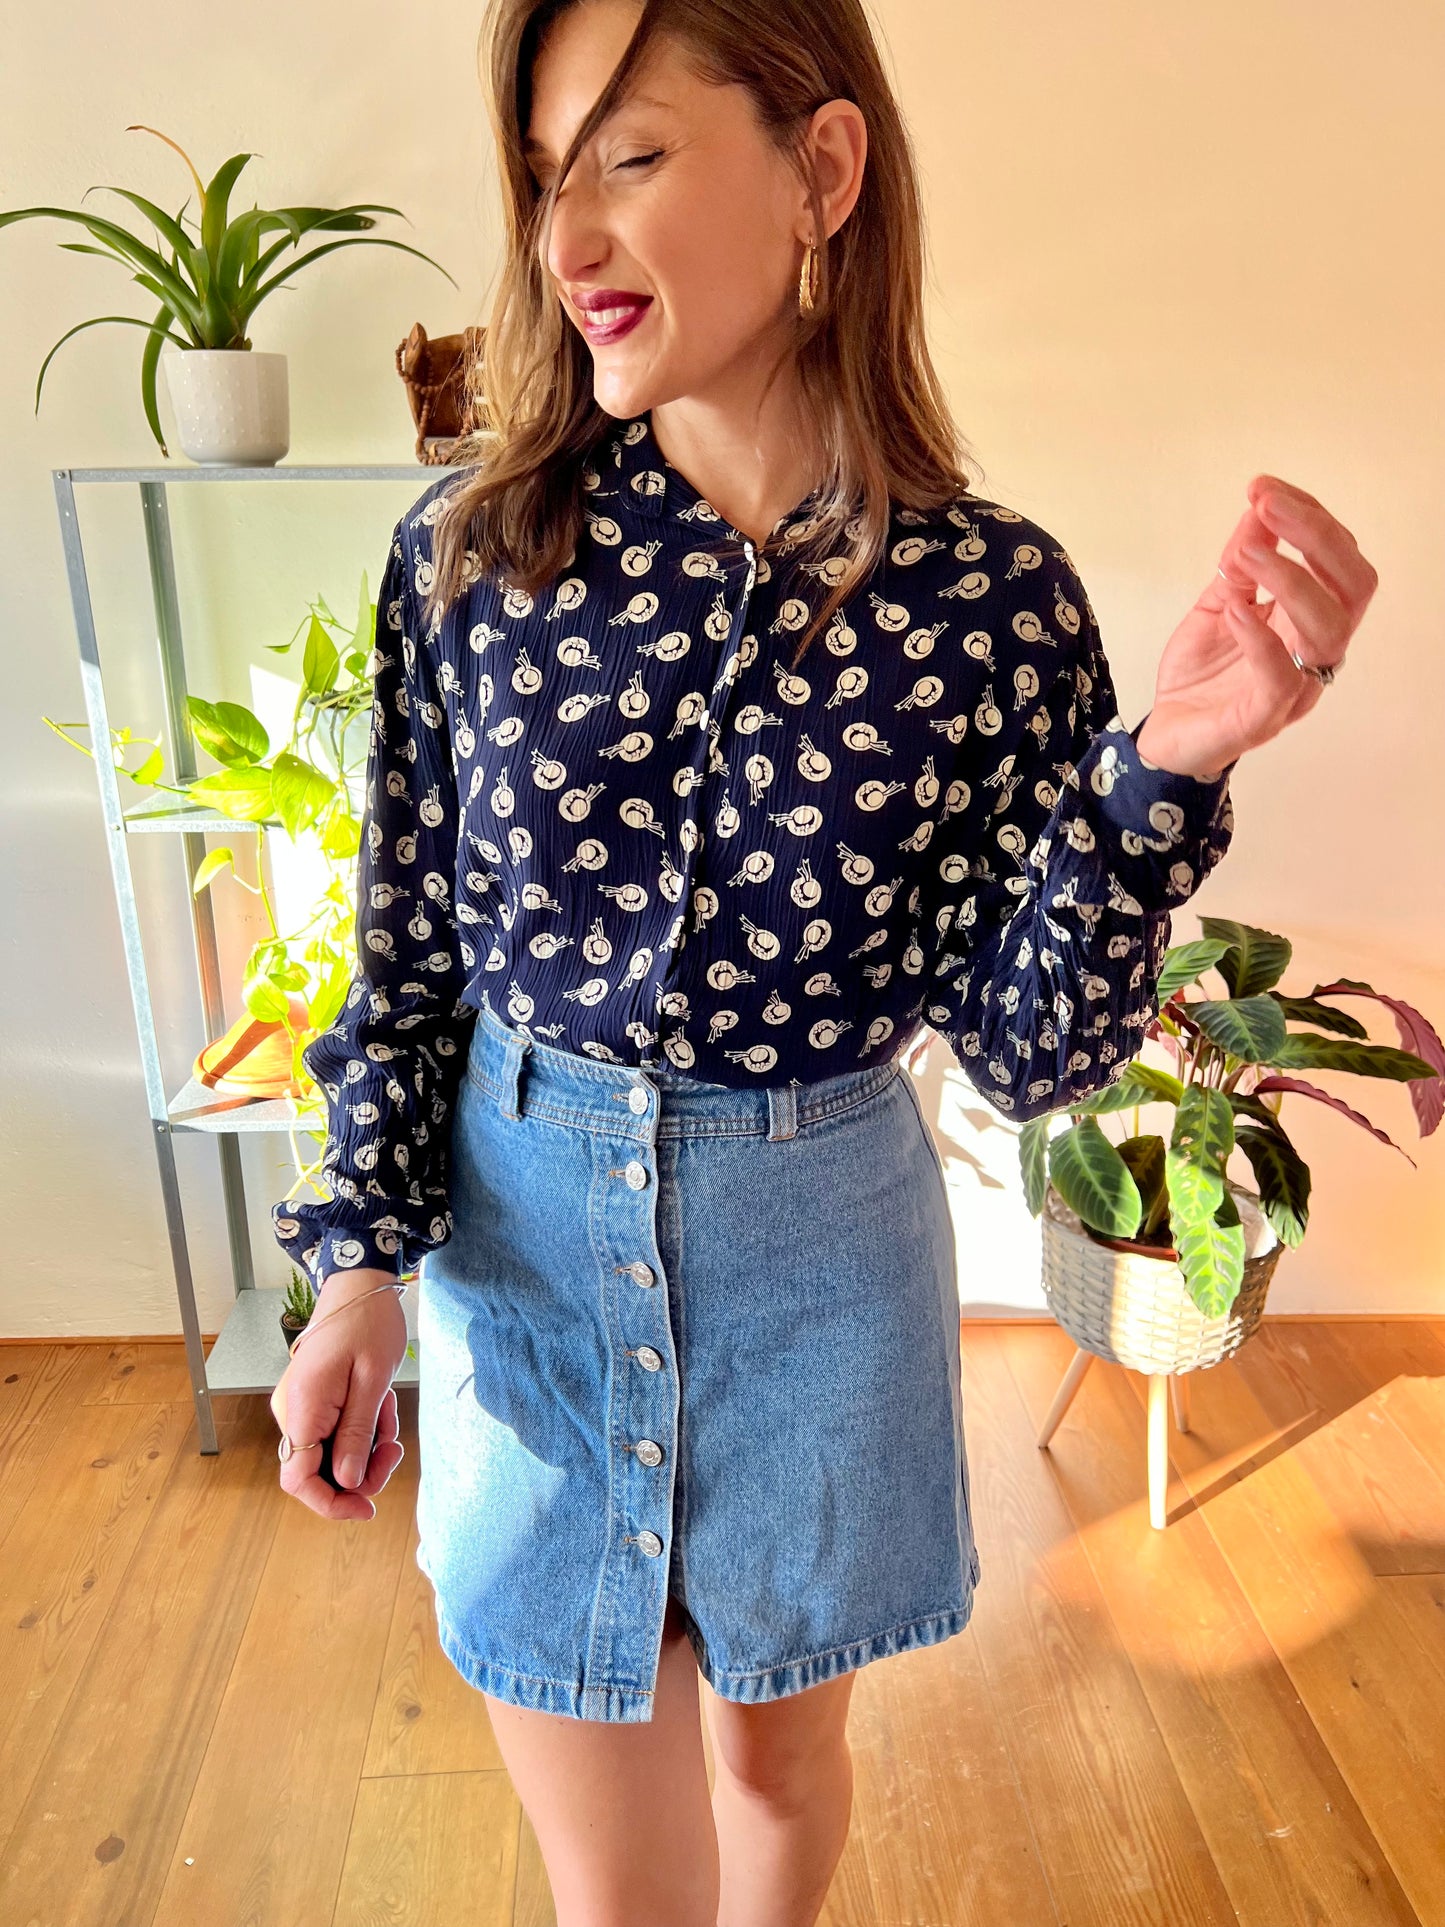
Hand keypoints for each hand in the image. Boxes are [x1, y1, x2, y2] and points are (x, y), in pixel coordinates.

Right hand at [270, 1267, 408, 1520]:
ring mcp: (299, 1406)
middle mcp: (292, 1411)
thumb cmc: (368, 1323)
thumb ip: (358, 1434)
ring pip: (331, 1454)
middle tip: (395, 1451)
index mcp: (302, 1407)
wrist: (359, 1284)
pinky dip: (363, 1429)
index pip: (298, 1480)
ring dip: (367, 1447)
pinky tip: (382, 1405)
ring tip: (391, 1413)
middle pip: (317, 1471)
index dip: (330, 1504)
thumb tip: (349, 1483)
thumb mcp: (373, 1381)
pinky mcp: (311, 1401)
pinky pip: (334, 1432)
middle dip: (361, 1472)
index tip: (367, 1509)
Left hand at [1134, 475, 1378, 778]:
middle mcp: (1316, 651)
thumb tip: (1259, 509)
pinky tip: (1236, 608)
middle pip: (1353, 586)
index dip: (1309, 516)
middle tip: (1268, 505)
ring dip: (1292, 580)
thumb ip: (1241, 564)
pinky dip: (1262, 638)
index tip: (1263, 488)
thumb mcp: (1218, 603)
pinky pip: (1281, 677)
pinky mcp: (1263, 718)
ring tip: (1248, 554)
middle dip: (1317, 537)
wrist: (1166, 737)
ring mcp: (1296, 687)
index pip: (1338, 558)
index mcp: (1311, 619)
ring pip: (1328, 629)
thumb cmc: (1202, 674)